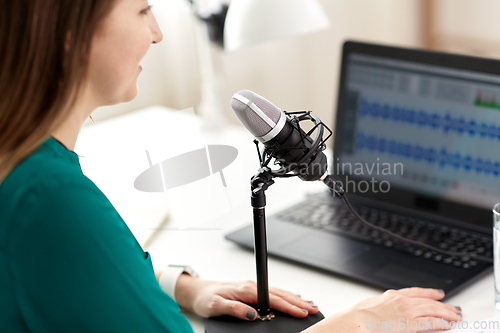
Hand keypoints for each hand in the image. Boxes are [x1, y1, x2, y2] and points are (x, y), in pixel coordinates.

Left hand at [174, 274, 318, 320]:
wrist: (197, 291)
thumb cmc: (205, 298)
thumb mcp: (215, 306)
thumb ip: (234, 309)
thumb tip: (252, 314)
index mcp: (245, 290)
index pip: (272, 298)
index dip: (288, 305)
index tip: (300, 311)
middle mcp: (251, 286)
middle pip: (280, 294)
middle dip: (298, 302)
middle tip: (313, 309)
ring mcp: (252, 287)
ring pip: (278, 292)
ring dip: (295, 299)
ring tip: (309, 305)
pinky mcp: (251, 290)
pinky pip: (273, 292)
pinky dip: (286, 296)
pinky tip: (293, 299)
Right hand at [303, 287, 461, 332]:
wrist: (355, 322)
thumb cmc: (358, 317)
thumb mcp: (372, 305)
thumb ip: (385, 305)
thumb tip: (388, 310)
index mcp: (392, 295)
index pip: (416, 292)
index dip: (429, 292)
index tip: (439, 294)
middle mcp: (401, 301)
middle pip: (428, 301)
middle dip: (443, 305)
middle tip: (454, 308)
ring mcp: (406, 312)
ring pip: (432, 310)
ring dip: (446, 314)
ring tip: (456, 317)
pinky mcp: (409, 325)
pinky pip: (430, 323)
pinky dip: (440, 323)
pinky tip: (447, 325)